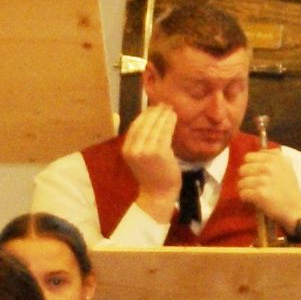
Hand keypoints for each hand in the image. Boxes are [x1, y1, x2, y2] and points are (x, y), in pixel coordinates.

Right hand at [120, 106, 182, 220]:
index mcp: (126, 149)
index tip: (153, 108)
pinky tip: (174, 117)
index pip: (135, 126)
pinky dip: (169, 122)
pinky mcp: (159, 152)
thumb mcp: (140, 157)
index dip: (144, 115)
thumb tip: (150, 119)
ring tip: (169, 109)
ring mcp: (146, 150)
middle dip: (154, 112)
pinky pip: (165, 132)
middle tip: (164, 105)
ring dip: (163, 115)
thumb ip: (141, 141)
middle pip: (144, 123)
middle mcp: (133, 148)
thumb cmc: (151, 175)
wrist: (158, 194)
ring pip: (155, 126)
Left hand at [237, 147, 300, 232]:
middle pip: (243, 169)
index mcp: (275, 158)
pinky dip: (246, 198)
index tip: (255, 173)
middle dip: (246, 178)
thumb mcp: (286, 166)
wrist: (295, 208)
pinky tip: (253, 199)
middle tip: (253, 184)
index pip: (249, 157)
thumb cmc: (289, 188)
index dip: (250, 166)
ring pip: (241, 182)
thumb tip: (258, 153)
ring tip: (253, 193)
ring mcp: (264, 180)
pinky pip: (243, 193)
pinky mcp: (260, 193)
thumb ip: (274, 157)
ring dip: (246, 189)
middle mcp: (269, 167)